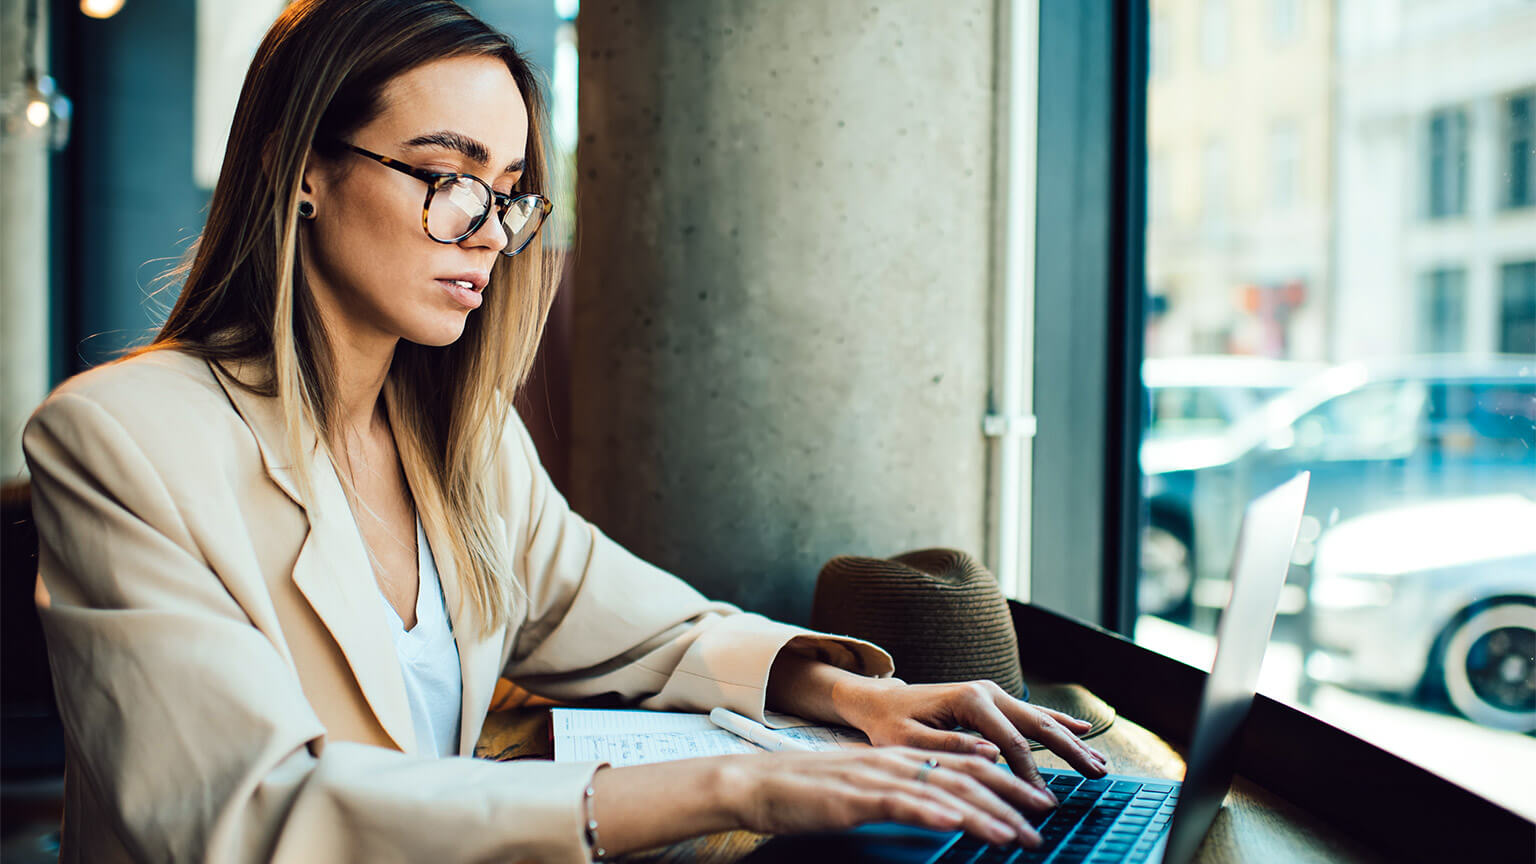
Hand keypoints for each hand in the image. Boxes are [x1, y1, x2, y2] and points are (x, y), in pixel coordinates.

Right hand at [720, 746, 1055, 846]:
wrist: (755, 784)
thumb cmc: (807, 793)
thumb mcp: (863, 791)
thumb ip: (901, 795)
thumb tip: (939, 811)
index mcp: (899, 759)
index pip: (964, 767)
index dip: (1006, 783)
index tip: (1038, 803)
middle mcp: (895, 762)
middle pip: (965, 775)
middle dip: (1010, 797)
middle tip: (1046, 817)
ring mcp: (875, 778)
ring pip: (942, 790)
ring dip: (984, 813)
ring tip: (1016, 833)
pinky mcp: (854, 797)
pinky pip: (900, 802)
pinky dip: (932, 812)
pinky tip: (956, 823)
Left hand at [835, 678, 1108, 792]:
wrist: (882, 701)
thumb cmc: (890, 724)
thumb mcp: (907, 739)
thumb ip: (949, 744)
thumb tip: (992, 753)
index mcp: (969, 700)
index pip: (1011, 743)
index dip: (1030, 774)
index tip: (1045, 801)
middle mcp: (986, 692)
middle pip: (1037, 725)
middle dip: (1069, 750)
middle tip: (1097, 774)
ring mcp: (992, 693)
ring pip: (1040, 718)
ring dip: (1071, 739)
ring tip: (1099, 761)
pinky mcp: (992, 699)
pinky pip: (1031, 713)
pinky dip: (1058, 722)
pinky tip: (1081, 729)